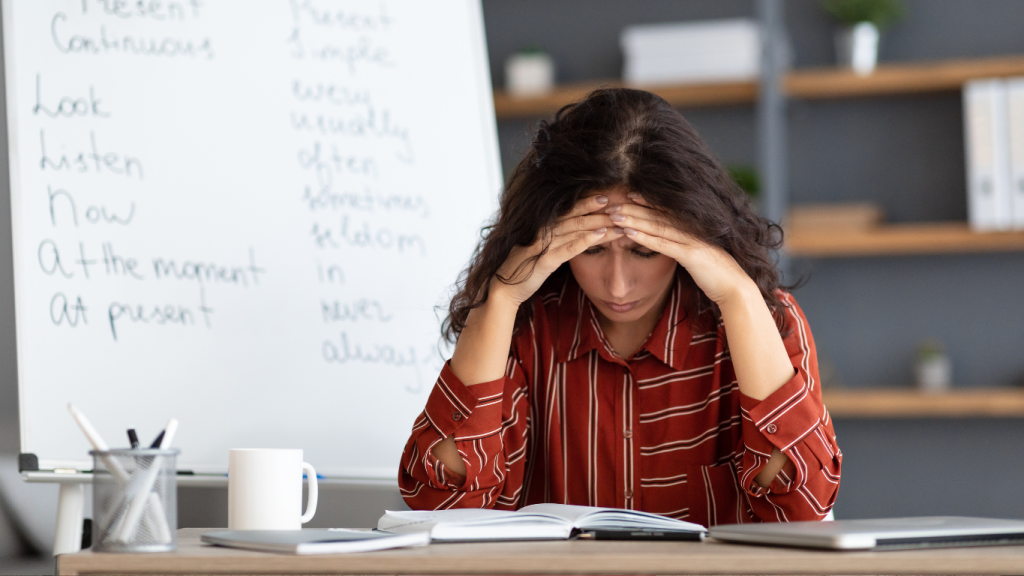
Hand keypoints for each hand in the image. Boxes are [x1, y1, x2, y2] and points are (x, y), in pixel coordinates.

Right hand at [493, 195, 614, 305]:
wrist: (503, 289)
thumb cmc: (522, 269)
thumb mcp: (538, 250)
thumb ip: (552, 239)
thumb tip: (570, 231)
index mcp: (541, 227)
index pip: (567, 210)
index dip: (586, 202)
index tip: (605, 196)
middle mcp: (542, 231)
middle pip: (575, 215)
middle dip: (597, 209)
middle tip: (619, 202)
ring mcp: (543, 245)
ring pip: (576, 228)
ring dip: (599, 223)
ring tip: (618, 219)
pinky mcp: (545, 260)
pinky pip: (570, 247)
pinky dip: (587, 240)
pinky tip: (602, 235)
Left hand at [606, 193, 753, 304]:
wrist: (735, 288)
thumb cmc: (715, 274)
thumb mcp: (697, 256)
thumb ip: (684, 247)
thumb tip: (672, 244)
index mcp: (693, 228)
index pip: (665, 211)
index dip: (647, 202)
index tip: (628, 195)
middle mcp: (692, 230)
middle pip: (657, 215)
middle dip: (634, 208)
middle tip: (612, 203)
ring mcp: (692, 241)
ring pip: (657, 227)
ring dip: (634, 220)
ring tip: (614, 215)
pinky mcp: (691, 255)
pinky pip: (663, 244)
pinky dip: (644, 237)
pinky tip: (628, 233)